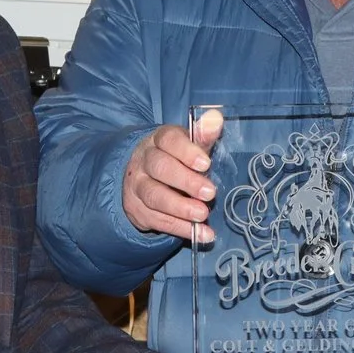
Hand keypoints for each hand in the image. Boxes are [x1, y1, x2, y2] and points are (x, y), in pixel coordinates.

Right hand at [122, 108, 224, 244]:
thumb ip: (203, 136)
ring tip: (203, 215)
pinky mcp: (138, 210)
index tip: (205, 163)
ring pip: (154, 196)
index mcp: (158, 140)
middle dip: (186, 181)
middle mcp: (144, 161)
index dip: (186, 151)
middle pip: (160, 168)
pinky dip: (181, 229)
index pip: (168, 140)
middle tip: (210, 193)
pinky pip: (158, 220)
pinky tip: (202, 234)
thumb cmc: (175, 160)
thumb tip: (216, 119)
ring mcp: (137, 187)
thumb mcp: (188, 146)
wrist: (142, 179)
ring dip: (181, 208)